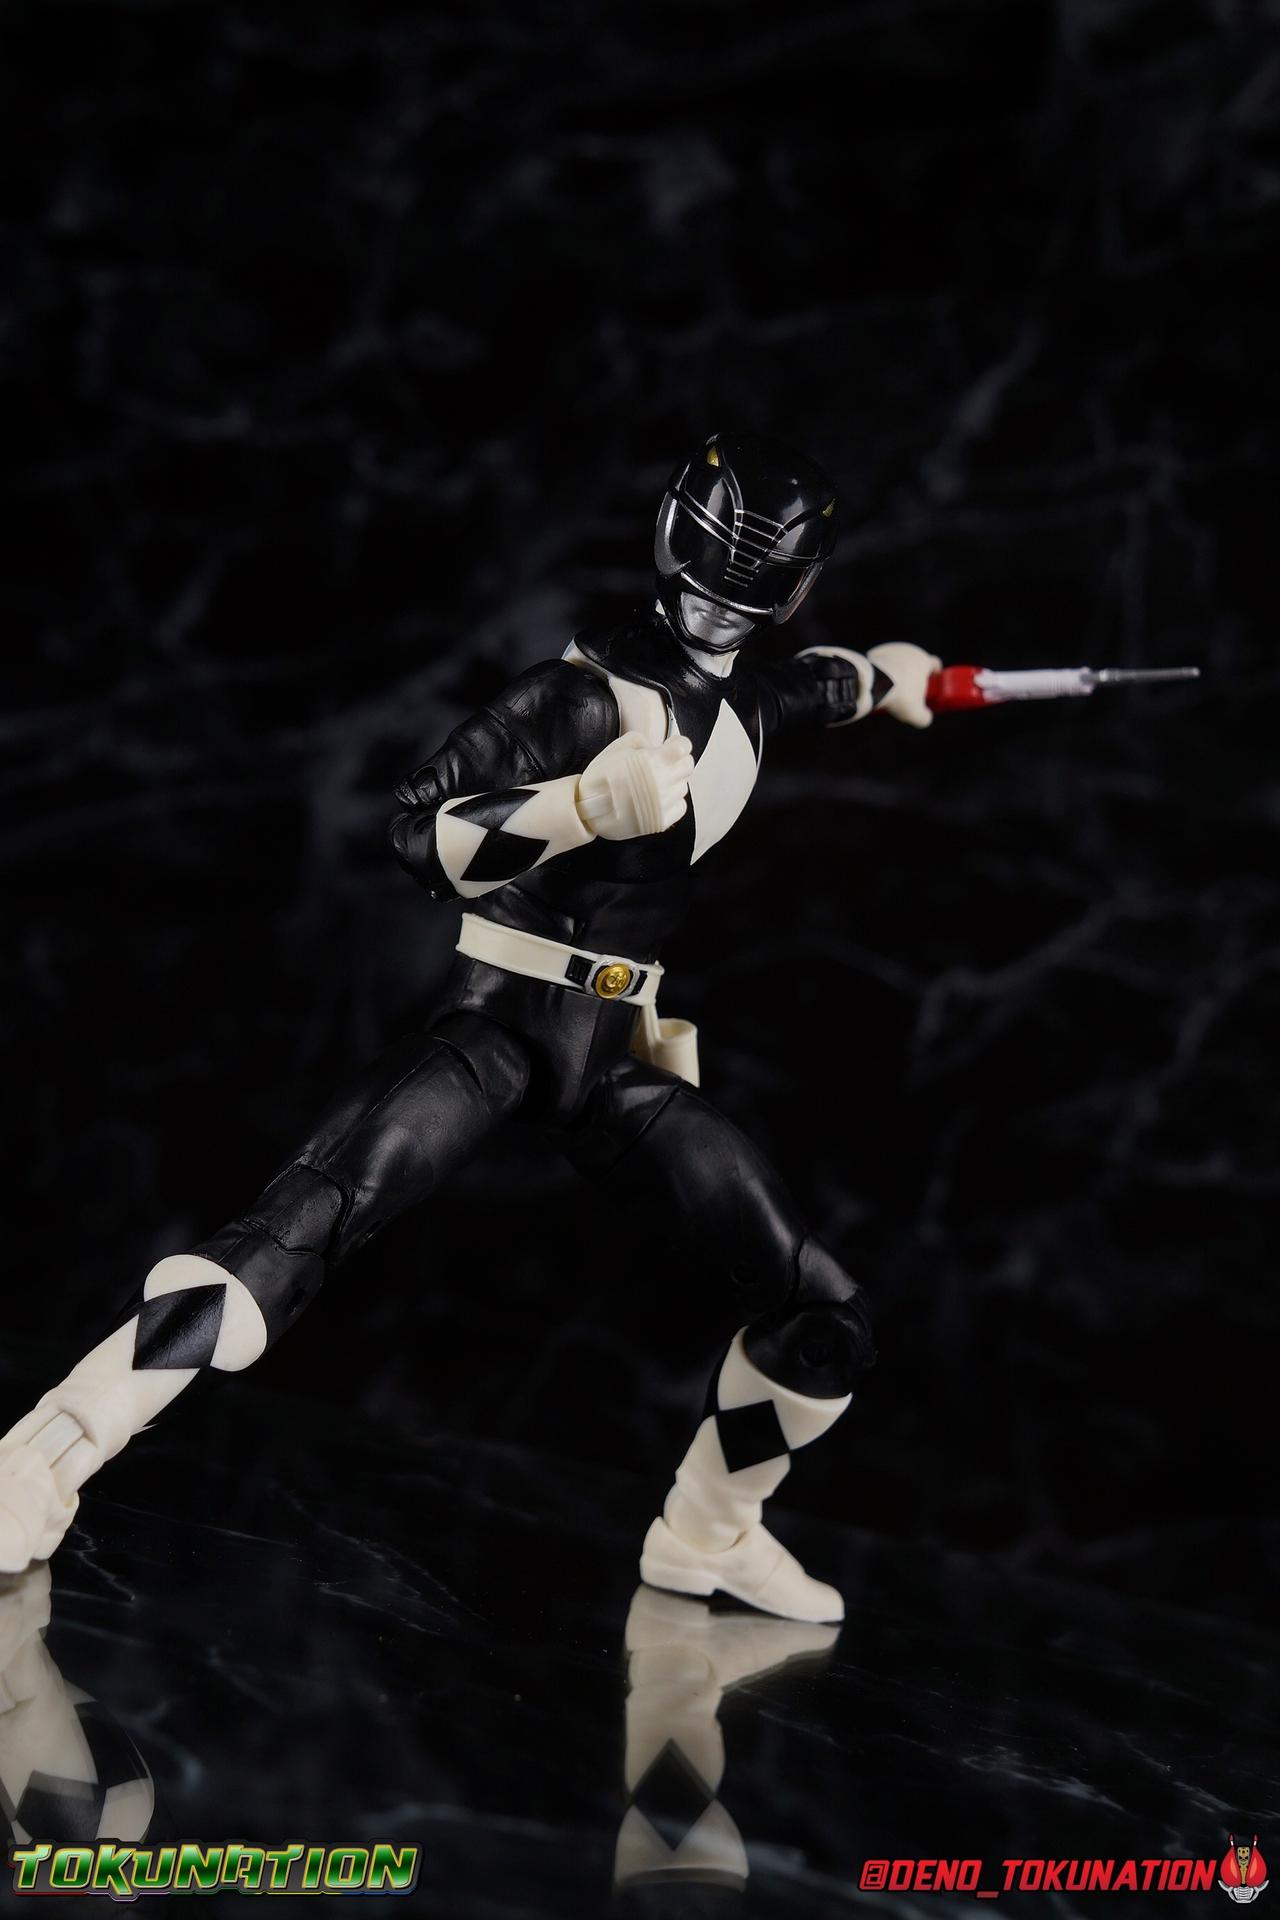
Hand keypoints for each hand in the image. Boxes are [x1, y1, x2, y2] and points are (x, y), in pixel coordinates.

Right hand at [576, 732, 694, 838]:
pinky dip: (673, 801)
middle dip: (678, 761)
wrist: (588, 809)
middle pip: (687, 766)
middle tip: (665, 763)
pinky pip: (680, 806)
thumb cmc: (601, 775)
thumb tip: (655, 746)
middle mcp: (664, 781)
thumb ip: (640, 741)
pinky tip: (659, 798)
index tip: (671, 745)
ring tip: (656, 783)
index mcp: (653, 760)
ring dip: (673, 782)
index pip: (683, 746)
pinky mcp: (663, 821)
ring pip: (683, 786)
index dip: (678, 743)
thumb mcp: (617, 747)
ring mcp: (664, 803)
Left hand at [867, 642, 942, 728]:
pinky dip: (882, 670)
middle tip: (906, 692)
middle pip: (915, 663)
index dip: (934, 673)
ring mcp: (893, 649)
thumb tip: (925, 717)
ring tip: (889, 689)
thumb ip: (924, 718)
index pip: (935, 664)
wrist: (873, 683)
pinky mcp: (877, 651)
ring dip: (896, 672)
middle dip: (912, 675)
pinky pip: (883, 661)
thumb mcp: (915, 714)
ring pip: (898, 662)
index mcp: (924, 661)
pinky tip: (877, 683)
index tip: (930, 682)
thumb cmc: (899, 696)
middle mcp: (910, 650)